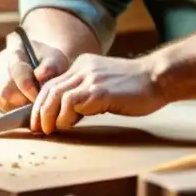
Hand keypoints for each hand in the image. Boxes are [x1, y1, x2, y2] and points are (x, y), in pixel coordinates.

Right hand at [0, 31, 69, 111]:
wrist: (43, 65)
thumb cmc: (51, 62)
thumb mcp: (57, 60)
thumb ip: (51, 66)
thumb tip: (40, 75)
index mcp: (15, 47)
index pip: (16, 70)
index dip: (27, 86)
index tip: (38, 96)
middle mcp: (0, 61)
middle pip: (5, 88)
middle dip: (23, 99)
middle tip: (37, 101)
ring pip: (0, 99)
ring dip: (18, 105)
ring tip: (32, 100)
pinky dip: (13, 107)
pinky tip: (24, 103)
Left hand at [30, 54, 166, 134]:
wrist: (158, 78)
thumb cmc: (136, 88)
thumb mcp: (105, 85)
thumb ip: (88, 93)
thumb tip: (68, 114)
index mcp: (84, 65)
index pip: (53, 83)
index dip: (41, 103)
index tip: (38, 120)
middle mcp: (84, 68)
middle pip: (49, 89)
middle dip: (39, 111)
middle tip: (38, 128)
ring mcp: (91, 78)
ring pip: (56, 95)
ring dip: (48, 116)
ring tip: (49, 130)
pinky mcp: (99, 90)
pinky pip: (71, 103)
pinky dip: (65, 116)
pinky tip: (69, 125)